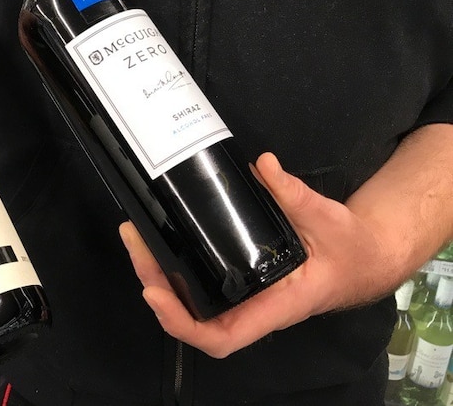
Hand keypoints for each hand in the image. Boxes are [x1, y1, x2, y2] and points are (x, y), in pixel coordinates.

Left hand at [119, 152, 402, 358]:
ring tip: (137, 238)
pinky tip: (160, 241)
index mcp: (276, 306)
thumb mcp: (328, 218)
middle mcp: (253, 307)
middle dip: (156, 286)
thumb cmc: (350, 248)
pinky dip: (175, 267)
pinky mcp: (240, 279)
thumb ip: (296, 195)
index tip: (154, 293)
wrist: (364, 256)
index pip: (222, 336)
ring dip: (159, 275)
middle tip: (135, 241)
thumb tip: (263, 165)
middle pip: (192, 318)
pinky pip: (201, 284)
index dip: (183, 324)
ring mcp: (244, 296)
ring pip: (191, 302)